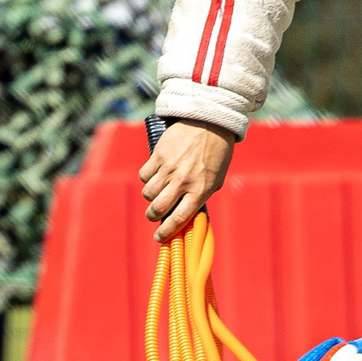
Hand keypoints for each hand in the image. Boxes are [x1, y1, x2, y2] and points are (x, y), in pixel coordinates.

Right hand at [139, 119, 236, 240]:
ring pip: (148, 193)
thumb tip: (185, 215)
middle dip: (153, 216)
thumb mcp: (215, 179)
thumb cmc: (216, 153)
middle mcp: (183, 181)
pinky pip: (144, 175)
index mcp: (200, 190)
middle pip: (158, 208)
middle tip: (153, 215)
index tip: (159, 238)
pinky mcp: (158, 155)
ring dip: (150, 196)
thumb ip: (201, 196)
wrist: (209, 122)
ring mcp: (169, 168)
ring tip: (157, 191)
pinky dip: (147, 178)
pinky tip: (154, 174)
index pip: (178, 219)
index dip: (166, 233)